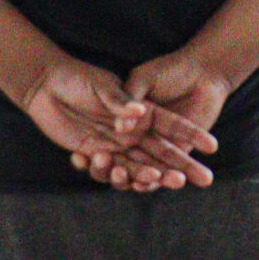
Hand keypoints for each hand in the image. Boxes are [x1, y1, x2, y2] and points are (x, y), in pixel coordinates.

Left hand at [18, 54, 211, 191]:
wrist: (45, 84)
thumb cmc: (78, 78)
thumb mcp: (102, 87)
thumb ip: (122, 102)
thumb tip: (140, 112)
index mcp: (141, 112)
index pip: (173, 126)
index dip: (192, 136)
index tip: (212, 146)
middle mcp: (131, 131)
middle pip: (160, 152)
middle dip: (177, 168)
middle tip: (186, 180)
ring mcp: (112, 143)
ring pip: (133, 165)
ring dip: (141, 175)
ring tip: (145, 181)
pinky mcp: (90, 151)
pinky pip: (101, 168)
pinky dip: (102, 171)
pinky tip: (100, 167)